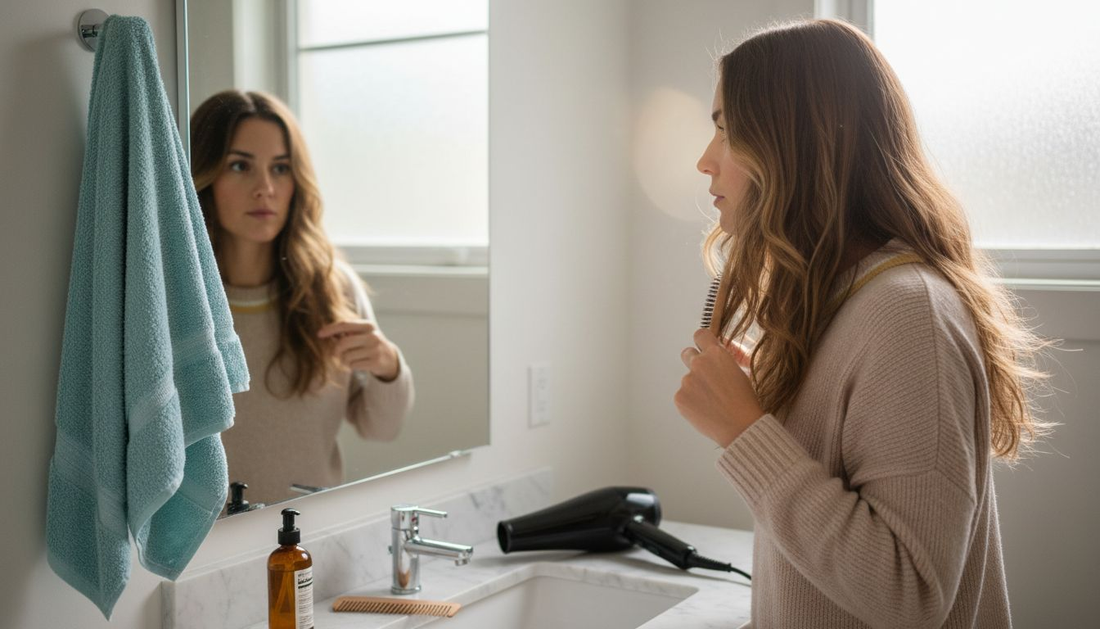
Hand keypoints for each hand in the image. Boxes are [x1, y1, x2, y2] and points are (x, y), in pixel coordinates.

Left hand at [317, 320, 400, 380]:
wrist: (389, 357)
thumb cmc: (369, 343)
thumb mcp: (362, 333)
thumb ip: (345, 332)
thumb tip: (323, 333)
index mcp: (368, 325)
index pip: (345, 325)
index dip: (330, 329)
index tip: (319, 334)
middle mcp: (373, 336)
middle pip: (343, 343)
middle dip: (336, 350)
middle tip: (336, 354)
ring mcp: (375, 350)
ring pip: (347, 356)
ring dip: (344, 360)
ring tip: (350, 359)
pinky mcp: (375, 362)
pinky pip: (353, 365)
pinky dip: (350, 366)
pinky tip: (357, 364)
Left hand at [674, 328, 764, 447]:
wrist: (740, 426)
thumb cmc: (745, 401)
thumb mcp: (741, 372)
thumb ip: (724, 361)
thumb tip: (718, 356)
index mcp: (716, 354)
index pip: (700, 335)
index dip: (702, 341)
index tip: (703, 347)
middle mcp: (699, 364)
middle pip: (687, 353)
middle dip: (694, 361)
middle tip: (705, 377)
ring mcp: (687, 381)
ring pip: (688, 379)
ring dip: (696, 387)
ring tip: (712, 402)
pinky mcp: (680, 397)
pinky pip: (683, 395)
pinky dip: (691, 401)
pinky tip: (705, 410)